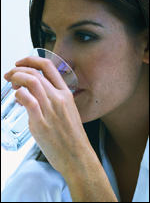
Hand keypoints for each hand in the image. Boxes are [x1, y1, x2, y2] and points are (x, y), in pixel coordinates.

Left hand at [4, 56, 90, 174]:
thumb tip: (30, 96)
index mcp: (66, 94)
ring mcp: (50, 110)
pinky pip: (27, 99)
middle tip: (10, 75)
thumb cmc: (72, 136)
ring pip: (30, 82)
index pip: (48, 67)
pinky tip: (17, 98)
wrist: (77, 156)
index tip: (21, 63)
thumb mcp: (67, 112)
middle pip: (35, 73)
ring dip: (16, 78)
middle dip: (17, 69)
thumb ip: (52, 101)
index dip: (31, 60)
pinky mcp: (41, 123)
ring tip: (11, 84)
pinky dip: (18, 94)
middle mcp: (59, 98)